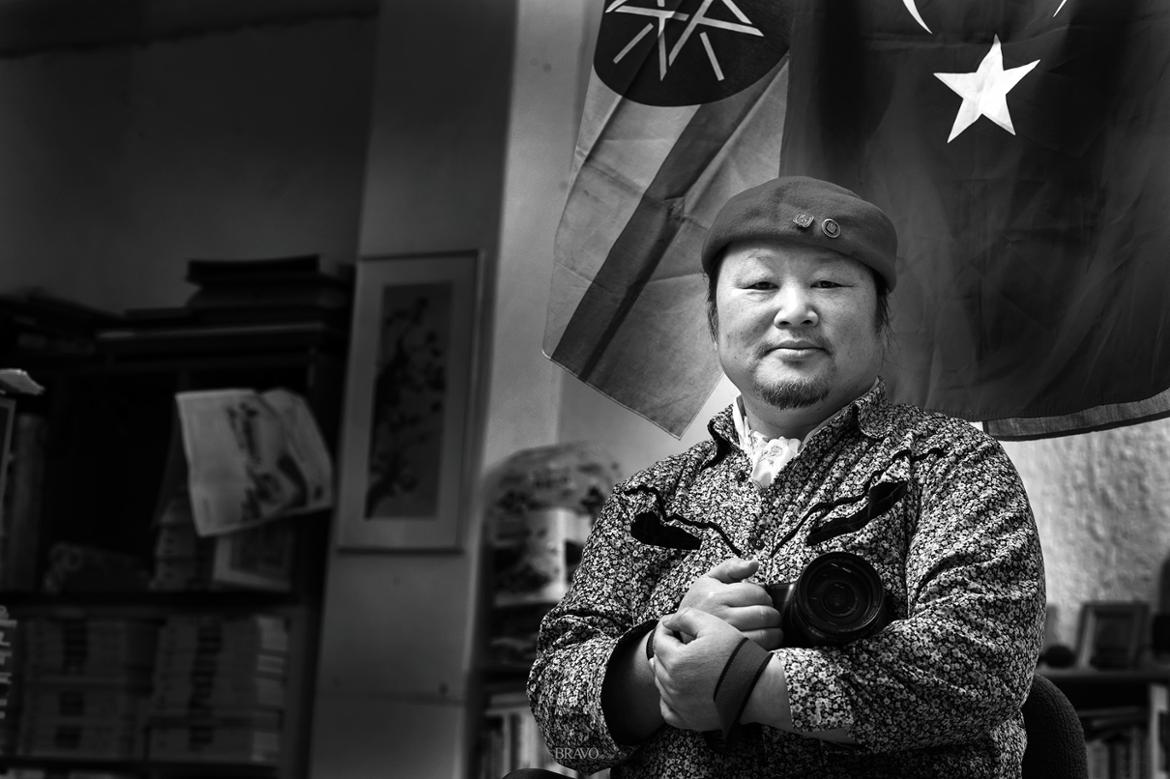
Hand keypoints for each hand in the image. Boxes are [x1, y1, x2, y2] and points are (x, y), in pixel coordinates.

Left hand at [651, 608, 747, 731]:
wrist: (759, 687)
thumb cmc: (737, 654)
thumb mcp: (713, 625)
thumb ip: (686, 616)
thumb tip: (666, 622)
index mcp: (676, 661)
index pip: (659, 641)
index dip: (665, 630)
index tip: (673, 626)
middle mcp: (673, 686)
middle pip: (658, 662)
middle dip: (665, 649)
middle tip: (678, 642)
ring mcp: (680, 706)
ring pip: (661, 684)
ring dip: (666, 671)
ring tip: (682, 662)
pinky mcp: (690, 721)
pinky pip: (668, 710)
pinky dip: (668, 699)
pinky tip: (678, 689)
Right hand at [678, 558, 781, 648]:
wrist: (681, 630)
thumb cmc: (698, 604)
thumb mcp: (709, 579)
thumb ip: (732, 567)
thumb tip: (754, 563)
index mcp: (717, 596)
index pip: (757, 593)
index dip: (764, 595)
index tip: (762, 598)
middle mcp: (722, 618)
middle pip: (764, 614)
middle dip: (772, 612)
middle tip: (768, 613)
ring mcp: (727, 638)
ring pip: (766, 634)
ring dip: (775, 630)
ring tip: (768, 626)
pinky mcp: (733, 654)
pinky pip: (761, 649)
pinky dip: (770, 644)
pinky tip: (764, 638)